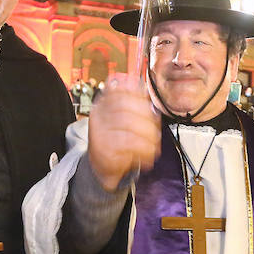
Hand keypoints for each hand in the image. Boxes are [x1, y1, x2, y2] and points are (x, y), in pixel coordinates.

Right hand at [86, 75, 160, 191]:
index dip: (138, 95)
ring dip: (148, 137)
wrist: (102, 167)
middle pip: (125, 107)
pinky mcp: (102, 150)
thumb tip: (142, 86)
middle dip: (146, 119)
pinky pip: (128, 146)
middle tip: (156, 131)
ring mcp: (98, 132)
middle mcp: (98, 116)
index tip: (151, 106)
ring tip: (153, 145)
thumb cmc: (116, 140)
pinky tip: (147, 154)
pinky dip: (144, 150)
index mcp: (103, 104)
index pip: (119, 91)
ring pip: (128, 127)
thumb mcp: (122, 118)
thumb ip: (132, 102)